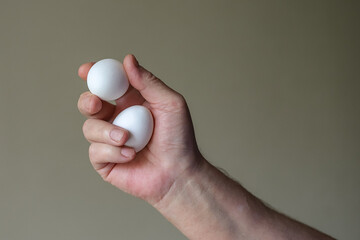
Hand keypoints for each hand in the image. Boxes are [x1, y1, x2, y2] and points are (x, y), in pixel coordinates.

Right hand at [78, 55, 202, 203]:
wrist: (178, 173)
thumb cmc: (179, 139)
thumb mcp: (170, 104)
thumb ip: (148, 82)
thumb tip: (128, 60)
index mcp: (131, 102)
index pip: (108, 84)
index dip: (95, 75)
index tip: (87, 69)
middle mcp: (118, 119)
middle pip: (90, 103)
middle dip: (87, 101)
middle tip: (95, 103)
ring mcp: (110, 141)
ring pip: (90, 128)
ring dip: (107, 132)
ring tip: (127, 139)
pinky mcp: (105, 161)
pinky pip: (95, 151)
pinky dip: (113, 152)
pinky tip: (131, 155)